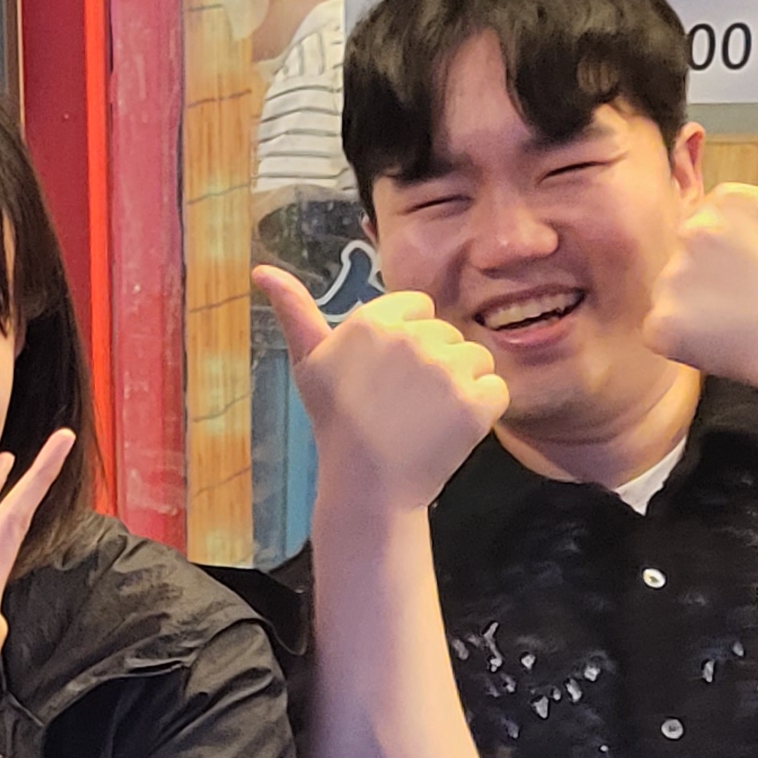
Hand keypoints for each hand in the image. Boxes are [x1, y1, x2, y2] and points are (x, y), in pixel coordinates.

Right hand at [261, 273, 504, 519]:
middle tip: (405, 404)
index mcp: (374, 321)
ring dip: (461, 385)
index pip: (419, 307)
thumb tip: (260, 270)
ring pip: (476, 359)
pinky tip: (451, 430)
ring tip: (428, 417)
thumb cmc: (337, 424)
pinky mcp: (476, 402)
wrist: (367, 487)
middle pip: (448, 334)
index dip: (409, 340)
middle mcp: (412, 338)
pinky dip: (483, 411)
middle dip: (434, 364)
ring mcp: (447, 371)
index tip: (391, 375)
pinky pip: (496, 390)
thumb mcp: (309, 363)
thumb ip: (294, 310)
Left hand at [647, 92, 757, 392]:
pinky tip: (717, 339)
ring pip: (671, 289)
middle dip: (710, 274)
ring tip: (737, 318)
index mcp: (725, 199)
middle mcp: (692, 231)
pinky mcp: (661, 322)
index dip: (736, 252)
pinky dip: (682, 339)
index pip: (711, 223)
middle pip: (686, 253)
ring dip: (696, 306)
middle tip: (748, 296)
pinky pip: (660, 328)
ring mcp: (673, 277)